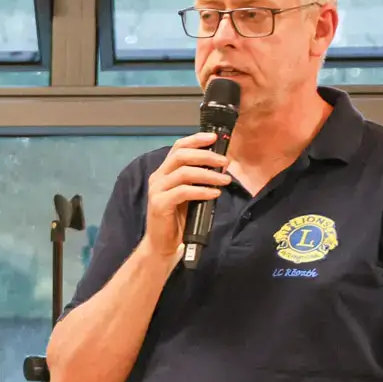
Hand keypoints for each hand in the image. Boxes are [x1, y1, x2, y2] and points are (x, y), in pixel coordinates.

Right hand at [140, 131, 231, 258]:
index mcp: (164, 172)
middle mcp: (158, 177)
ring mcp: (157, 190)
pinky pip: (183, 192)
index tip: (215, 137)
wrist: (162, 244)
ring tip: (225, 180)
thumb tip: (220, 167)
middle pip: (181, 156)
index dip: (196, 140)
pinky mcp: (159, 203)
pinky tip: (215, 194)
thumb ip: (197, 180)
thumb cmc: (178, 219)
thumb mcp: (189, 194)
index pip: (178, 147)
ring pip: (184, 172)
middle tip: (225, 162)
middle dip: (206, 156)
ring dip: (208, 174)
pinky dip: (202, 191)